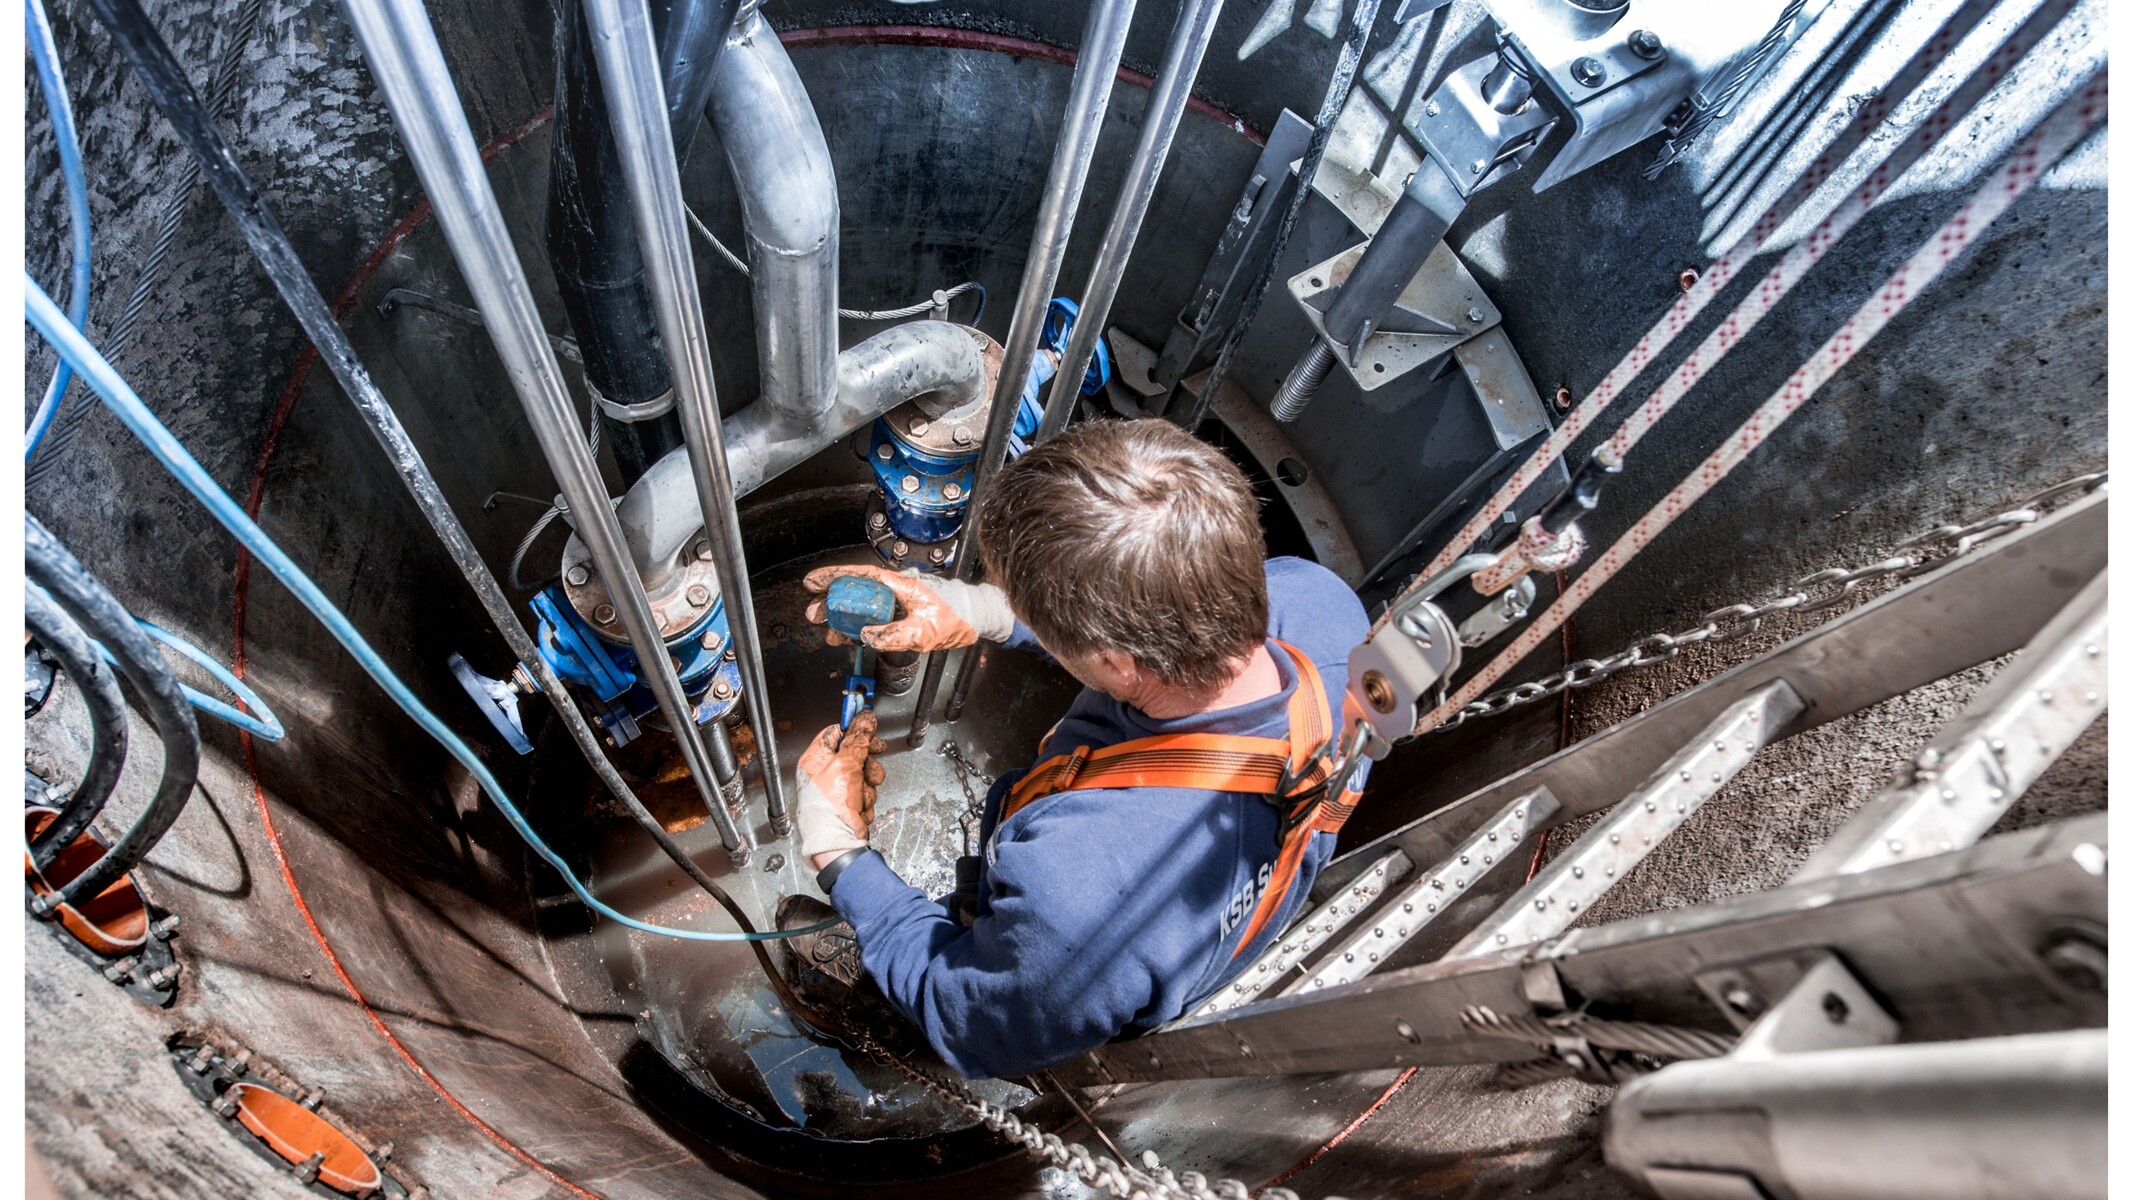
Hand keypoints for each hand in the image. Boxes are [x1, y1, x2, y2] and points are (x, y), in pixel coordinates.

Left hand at [795, 710, 888, 869]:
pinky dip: (866, 802)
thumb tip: (865, 718)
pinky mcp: (849, 805)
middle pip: (854, 755)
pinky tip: (858, 810)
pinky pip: (866, 793)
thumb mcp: (845, 764)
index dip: (855, 731)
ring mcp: (837, 790)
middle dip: (867, 765)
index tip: (870, 731)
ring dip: (868, 787)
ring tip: (860, 797)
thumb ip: (858, 739)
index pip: (836, 733)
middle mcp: (824, 774)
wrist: (837, 841)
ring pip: (864, 776)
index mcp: (815, 760)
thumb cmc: (830, 807)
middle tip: (869, 770)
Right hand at [802, 564, 1015, 652]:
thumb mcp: (924, 630)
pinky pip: (873, 618)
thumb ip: (895, 634)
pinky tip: (847, 636)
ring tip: (827, 630)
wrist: (976, 619)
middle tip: (814, 612)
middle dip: (832, 601)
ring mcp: (897, 602)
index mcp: (899, 585)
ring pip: (861, 606)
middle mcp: (895, 590)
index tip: (814, 581)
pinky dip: (858, 626)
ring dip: (842, 617)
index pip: (861, 576)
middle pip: (855, 591)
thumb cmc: (956, 617)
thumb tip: (868, 636)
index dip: (835, 577)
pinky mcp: (901, 614)